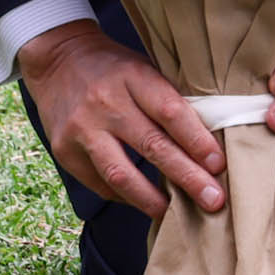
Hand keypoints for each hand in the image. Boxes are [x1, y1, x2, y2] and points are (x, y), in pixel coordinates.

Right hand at [17, 20, 224, 220]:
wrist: (56, 60)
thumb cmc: (113, 67)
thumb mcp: (142, 69)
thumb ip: (168, 101)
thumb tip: (205, 145)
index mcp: (132, 77)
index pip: (170, 112)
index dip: (197, 141)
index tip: (219, 164)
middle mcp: (105, 103)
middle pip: (152, 146)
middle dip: (187, 177)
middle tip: (213, 200)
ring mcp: (82, 129)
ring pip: (121, 173)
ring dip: (152, 199)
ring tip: (176, 215)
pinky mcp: (64, 151)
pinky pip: (100, 183)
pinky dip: (125, 197)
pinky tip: (144, 203)